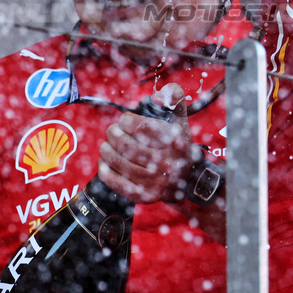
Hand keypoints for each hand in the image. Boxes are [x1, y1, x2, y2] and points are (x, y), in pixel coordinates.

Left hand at [98, 84, 191, 203]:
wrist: (188, 180)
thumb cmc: (177, 144)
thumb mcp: (181, 119)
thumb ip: (173, 97)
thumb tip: (156, 96)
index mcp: (175, 141)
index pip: (142, 127)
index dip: (126, 121)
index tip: (125, 120)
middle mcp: (167, 163)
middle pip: (127, 145)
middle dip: (113, 134)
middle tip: (112, 131)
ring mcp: (155, 182)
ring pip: (119, 163)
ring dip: (106, 151)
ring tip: (106, 145)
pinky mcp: (144, 196)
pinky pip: (117, 183)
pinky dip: (105, 171)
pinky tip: (104, 163)